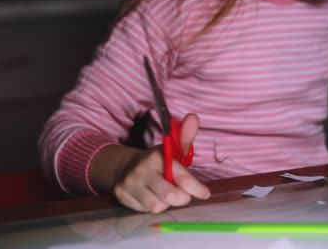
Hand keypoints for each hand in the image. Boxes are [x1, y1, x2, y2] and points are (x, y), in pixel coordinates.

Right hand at [90, 113, 210, 212]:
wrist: (124, 167)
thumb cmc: (157, 161)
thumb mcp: (172, 148)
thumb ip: (185, 136)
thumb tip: (194, 117)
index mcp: (156, 156)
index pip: (181, 177)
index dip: (196, 188)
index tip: (205, 193)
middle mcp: (141, 169)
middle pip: (170, 195)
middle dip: (182, 198)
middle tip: (183, 194)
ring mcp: (129, 183)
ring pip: (157, 206)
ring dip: (166, 203)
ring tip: (164, 194)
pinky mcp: (122, 196)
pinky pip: (145, 210)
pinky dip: (152, 206)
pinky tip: (151, 196)